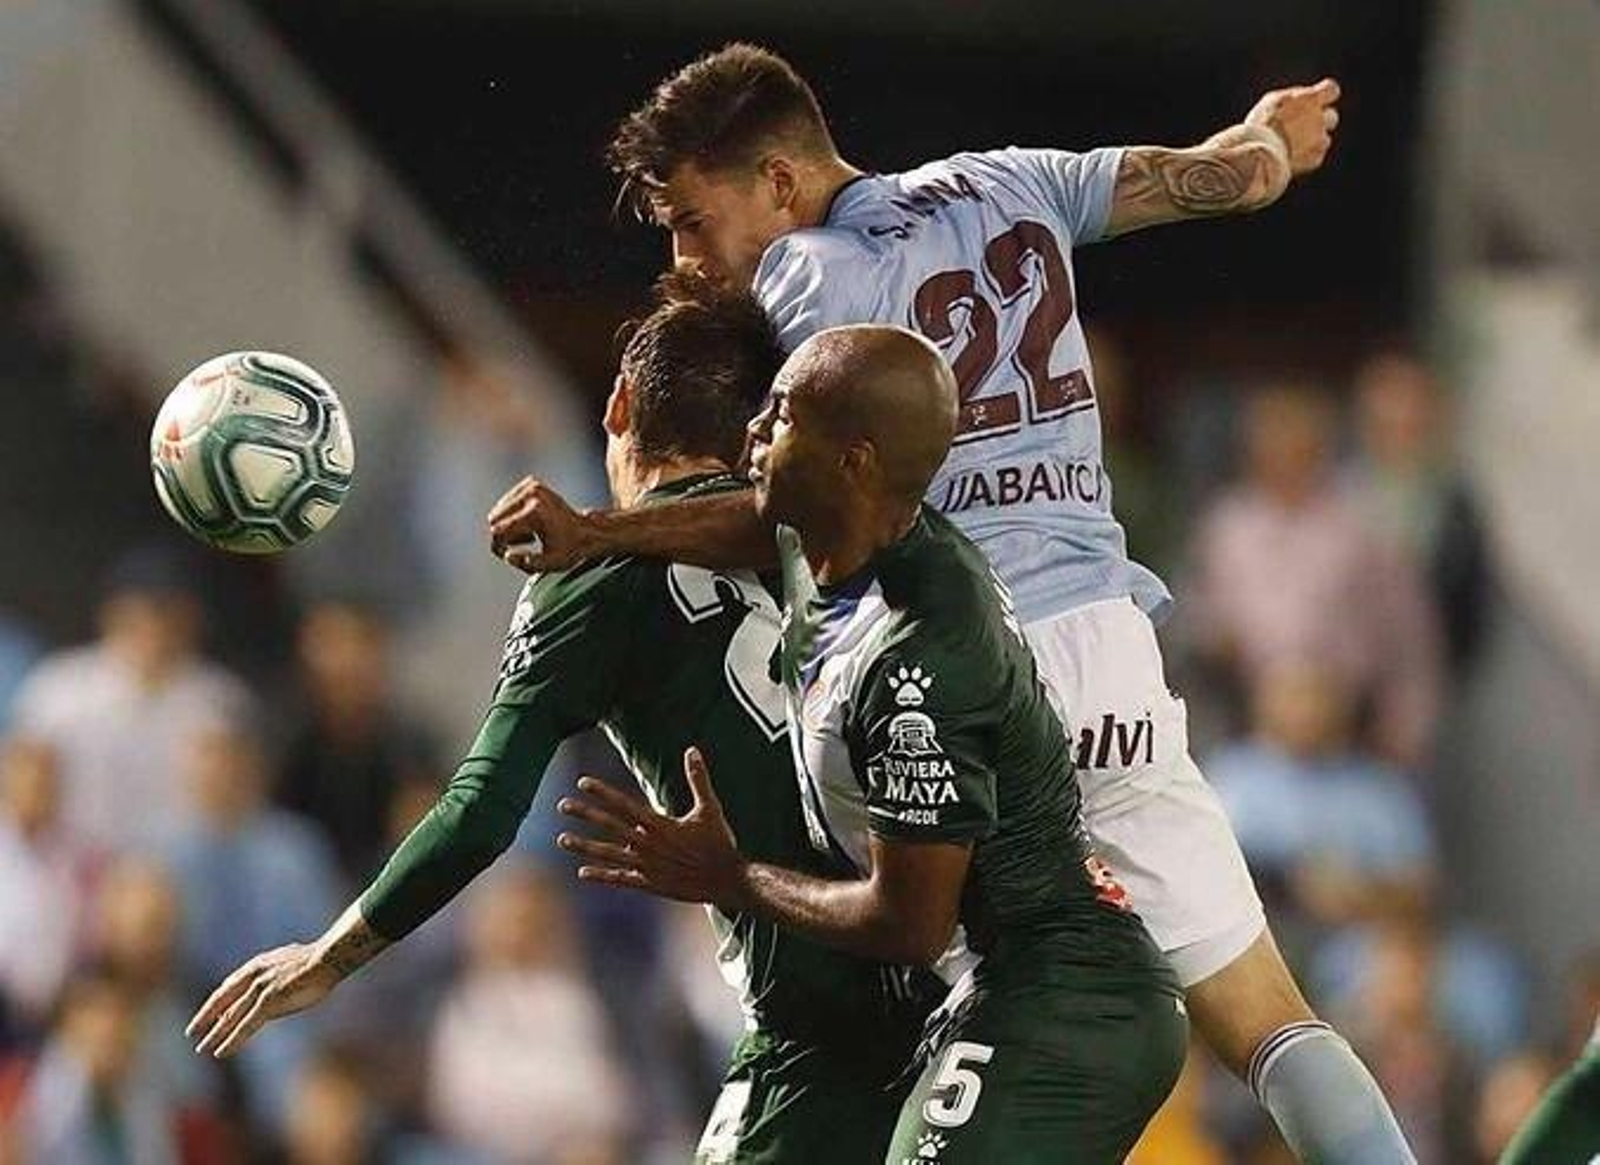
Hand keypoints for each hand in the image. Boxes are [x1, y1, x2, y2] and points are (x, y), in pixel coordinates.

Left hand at [185, 944, 339, 1057]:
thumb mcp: (292, 962)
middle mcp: (253, 976)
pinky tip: (221, 1052)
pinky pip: (244, 1027)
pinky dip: (232, 1041)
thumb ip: (279, 973)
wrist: (329, 958)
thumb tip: (280, 980)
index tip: (208, 1012)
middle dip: (206, 1017)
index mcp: (258, 965)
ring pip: (230, 1016)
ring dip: (215, 1034)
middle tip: (191, 1031)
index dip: (217, 1001)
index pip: (229, 985)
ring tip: (202, 1048)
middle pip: (222, 1000)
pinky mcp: (268, 1003)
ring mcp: (259, 990)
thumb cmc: (319, 960)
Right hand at [487, 476, 594, 571]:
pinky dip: (514, 514)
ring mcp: (532, 485)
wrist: (586, 530)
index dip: (499, 546)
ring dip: (508, 525)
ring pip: (498, 510)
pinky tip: (532, 523)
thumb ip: (528, 564)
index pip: (499, 530)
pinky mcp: (532, 482)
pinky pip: (506, 502)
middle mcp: (532, 494)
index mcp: (534, 512)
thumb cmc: (569, 549)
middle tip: (524, 544)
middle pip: (494, 518)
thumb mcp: (552, 563)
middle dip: (503, 534)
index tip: (508, 555)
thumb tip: (507, 555)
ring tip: (530, 534)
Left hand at [557, 748, 748, 908]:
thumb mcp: (710, 807)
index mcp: (661, 824)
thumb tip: (693, 749)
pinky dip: (602, 876)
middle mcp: (649, 844)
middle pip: (611, 826)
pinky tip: (582, 872)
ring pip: (609, 854)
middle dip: (586, 813)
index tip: (582, 782)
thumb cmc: (719, 842)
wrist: (727, 880)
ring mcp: (647, 866)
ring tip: (562, 839)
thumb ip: (698, 778)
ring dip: (584, 846)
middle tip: (562, 804)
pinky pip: (621, 879)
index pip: (624, 805)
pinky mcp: (650, 884)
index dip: (603, 793)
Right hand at [1244, 78, 1340, 176]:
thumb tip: (1302, 100)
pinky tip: (1289, 156)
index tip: (1316, 99)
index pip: (1331, 90)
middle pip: (1331, 117)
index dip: (1325, 94)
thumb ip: (1293, 99)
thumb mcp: (1273, 102)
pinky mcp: (1315, 159)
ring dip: (1312, 141)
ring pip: (1324, 139)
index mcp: (1311, 99)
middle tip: (1299, 126)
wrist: (1259, 155)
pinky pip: (1316, 156)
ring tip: (1290, 145)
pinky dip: (1305, 157)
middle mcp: (1321, 118)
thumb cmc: (1261, 126)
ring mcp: (1320, 140)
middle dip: (1320, 121)